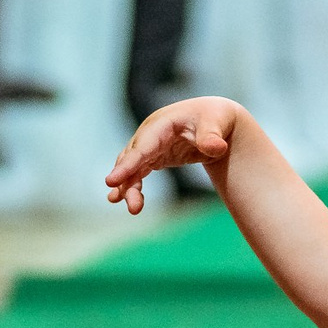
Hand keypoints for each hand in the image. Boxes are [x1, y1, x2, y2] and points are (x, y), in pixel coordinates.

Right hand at [105, 97, 241, 213]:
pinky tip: (123, 201)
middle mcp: (150, 134)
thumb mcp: (217, 123)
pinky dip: (132, 186)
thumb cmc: (215, 118)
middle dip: (127, 181)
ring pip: (133, 168)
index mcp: (162, 123)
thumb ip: (212, 136)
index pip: (142, 147)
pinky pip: (138, 173)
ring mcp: (150, 146)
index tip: (111, 181)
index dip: (127, 165)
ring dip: (129, 188)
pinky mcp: (154, 157)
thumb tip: (217, 147)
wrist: (216, 120)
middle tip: (133, 207)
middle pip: (133, 159)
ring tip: (134, 209)